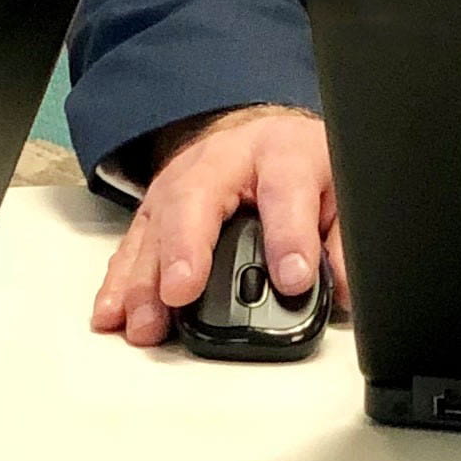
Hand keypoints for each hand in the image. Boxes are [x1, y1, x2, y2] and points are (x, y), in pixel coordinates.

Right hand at [88, 104, 336, 349]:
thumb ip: (343, 240)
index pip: (285, 189)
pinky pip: (135, 242)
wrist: (265, 137)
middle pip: (196, 198)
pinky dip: (121, 281)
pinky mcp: (156, 206)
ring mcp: (181, 180)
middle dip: (185, 247)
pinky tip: (114, 312)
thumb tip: (346, 288)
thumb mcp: (340, 191)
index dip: (289, 236)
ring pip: (156, 224)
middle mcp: (222, 160)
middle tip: (181, 293)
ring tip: (144, 324)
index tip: (294, 279)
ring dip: (144, 278)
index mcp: (282, 153)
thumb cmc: (303, 167)